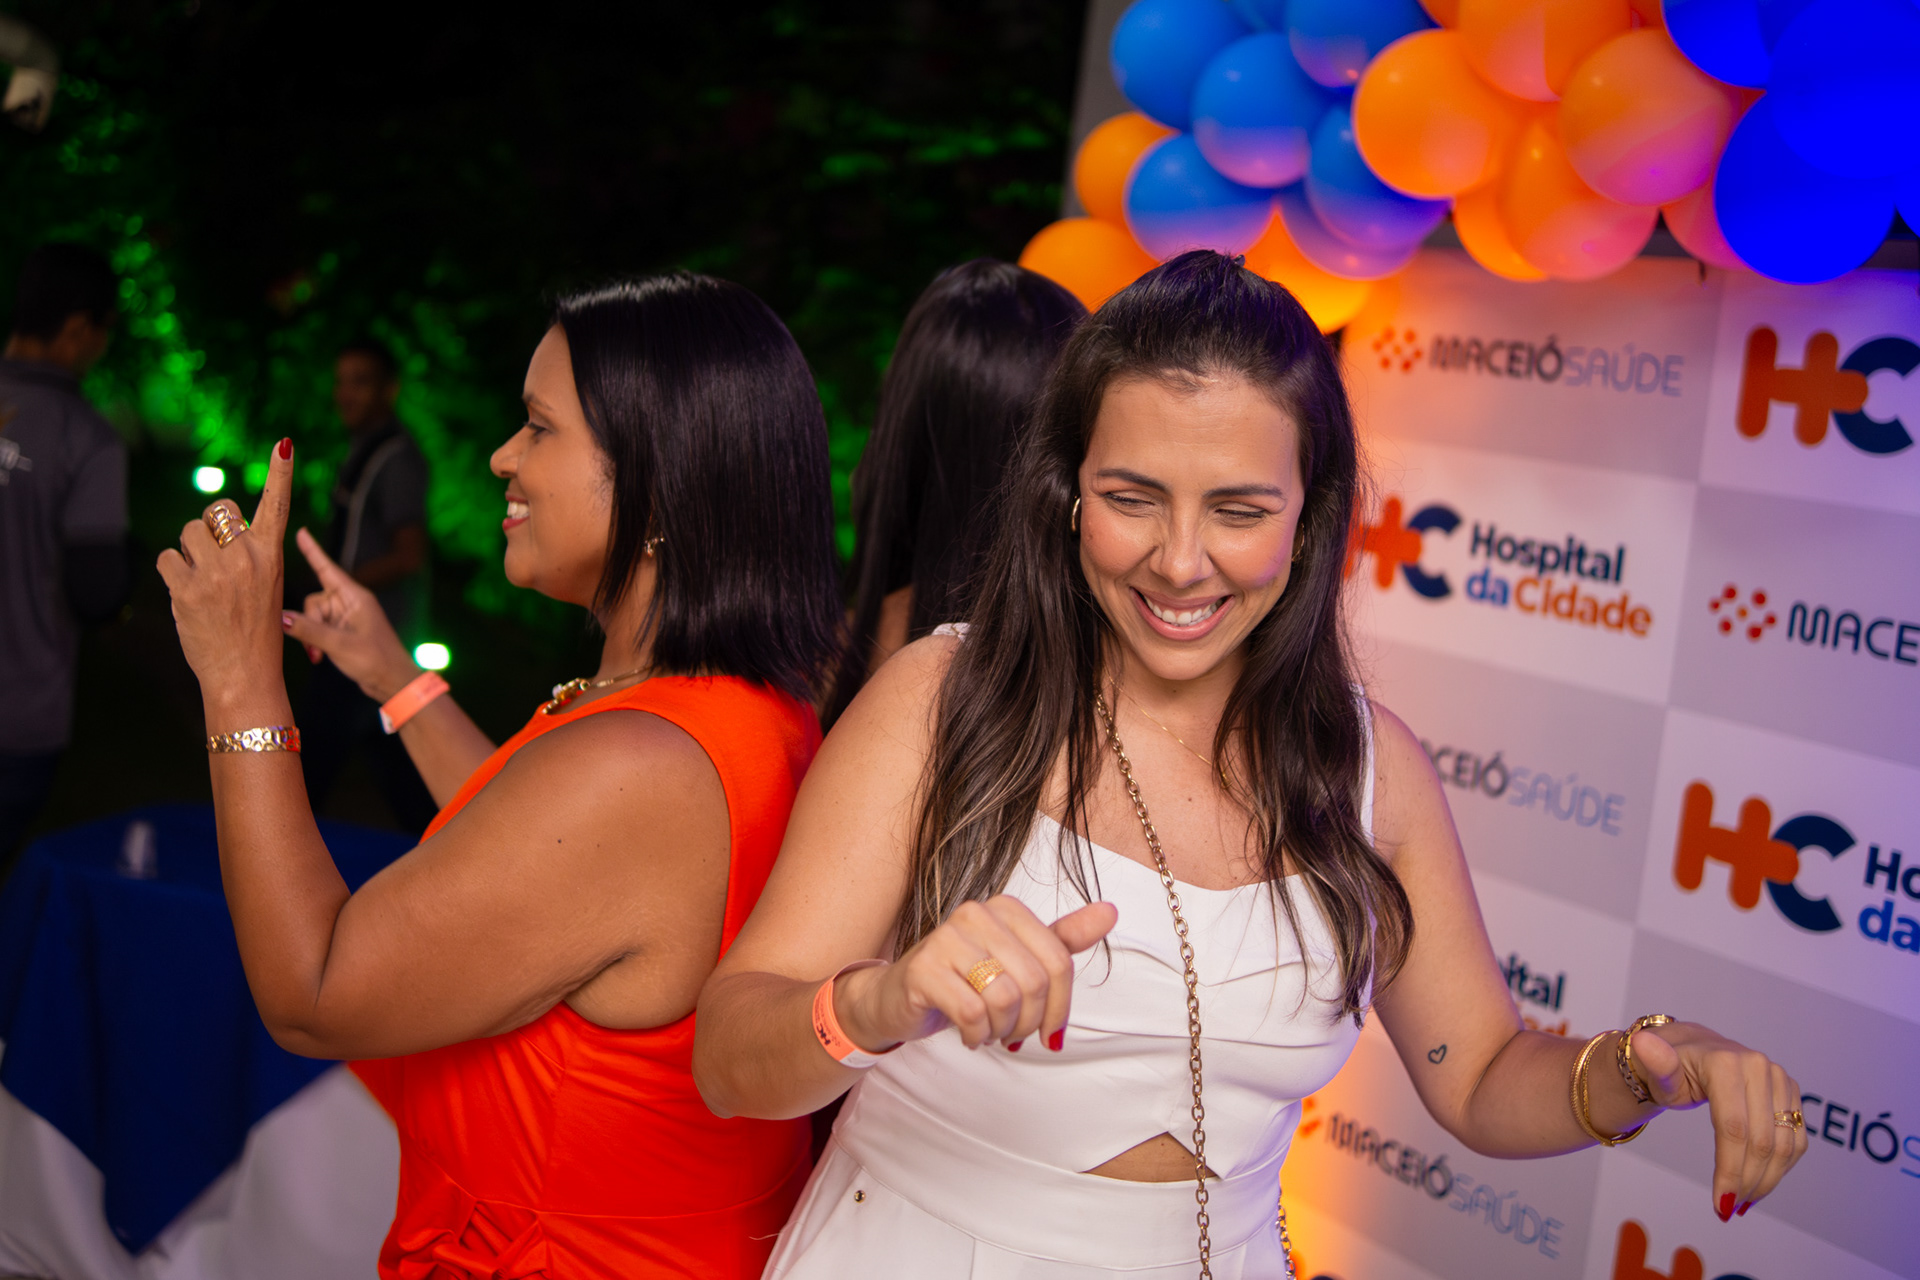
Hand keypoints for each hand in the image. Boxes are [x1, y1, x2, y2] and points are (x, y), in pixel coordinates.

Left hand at [157, 440, 295, 703]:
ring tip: (201, 582)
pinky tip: (186, 595)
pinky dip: (172, 573)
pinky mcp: (188, 590)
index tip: (284, 443)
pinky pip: (167, 559)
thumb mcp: (265, 587)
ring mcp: (217, 573)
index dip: (280, 472)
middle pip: (217, 511)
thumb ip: (247, 554)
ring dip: (187, 551)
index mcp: (271, 556)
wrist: (245, 674)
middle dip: (208, 527)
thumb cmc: (254, 630)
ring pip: (187, 532)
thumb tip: (215, 524)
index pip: (277, 506)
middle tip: (213, 559)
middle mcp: (247, 558)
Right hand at [281, 527, 418, 701]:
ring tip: (319, 656)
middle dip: (308, 623)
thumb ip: (310, 630)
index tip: (301, 532)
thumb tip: (282, 618)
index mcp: (354, 597)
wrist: (393, 681)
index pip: (327, 569)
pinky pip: (319, 629)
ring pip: (313, 617)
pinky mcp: (343, 631)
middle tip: (315, 649)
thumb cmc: (375, 659)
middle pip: (313, 601)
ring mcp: (346, 618)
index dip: (312, 551)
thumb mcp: (339, 644)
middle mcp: (349, 603)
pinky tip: (320, 657)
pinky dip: (315, 642)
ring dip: (311, 637)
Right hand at [837, 897, 1117, 1053]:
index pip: (1058, 961)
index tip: (1050, 1031)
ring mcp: (947, 938)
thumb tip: (1111, 911)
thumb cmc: (963, 981)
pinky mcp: (924, 969)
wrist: (897, 998)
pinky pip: (973, 1013)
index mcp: (1005, 908)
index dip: (1060, 1007)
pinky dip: (977, 1035)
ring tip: (990, 1032)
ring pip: (1005, 998)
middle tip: (1013, 1035)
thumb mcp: (1018, 960)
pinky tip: (970, 1035)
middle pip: (1034, 981)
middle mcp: (976, 913)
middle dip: (1030, 1021)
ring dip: (1002, 1030)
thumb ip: (1063, 938)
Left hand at [1631, 1021, 1807, 1218]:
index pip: (1734, 1129)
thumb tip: (1643, 1044)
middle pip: (1761, 1141)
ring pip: (1785, 1144)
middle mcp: (1758, 1067)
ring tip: (1743, 1203)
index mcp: (1725, 1062)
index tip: (1720, 1203)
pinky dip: (1781, 1167)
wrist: (1690, 1050)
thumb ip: (1655, 1063)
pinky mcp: (1789, 1091)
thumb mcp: (1653, 1068)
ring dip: (1767, 1180)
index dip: (1729, 1170)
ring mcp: (1778, 1078)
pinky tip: (1761, 1184)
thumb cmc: (1667, 1065)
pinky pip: (1795, 1138)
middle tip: (1728, 1208)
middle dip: (1747, 1181)